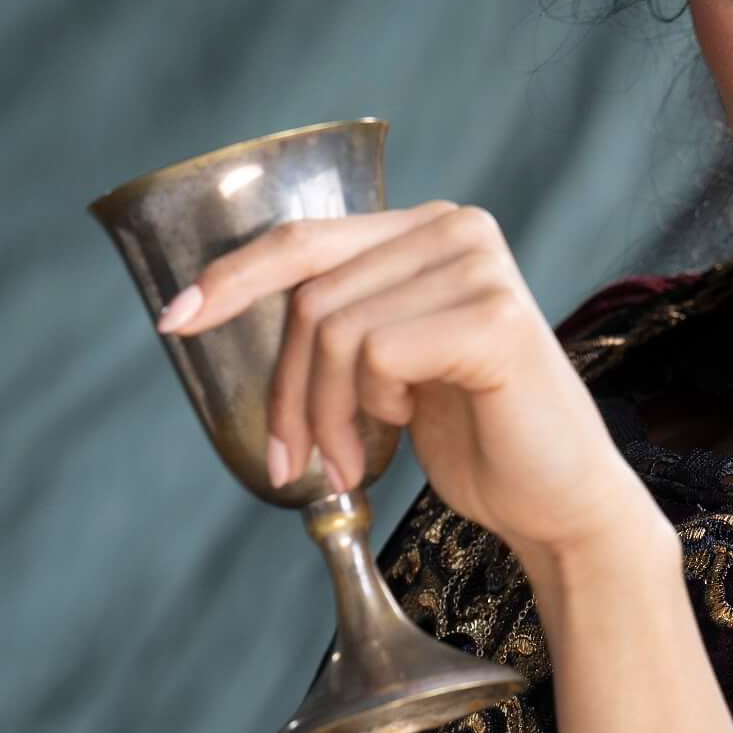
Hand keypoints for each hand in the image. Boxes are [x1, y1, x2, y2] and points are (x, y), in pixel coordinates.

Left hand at [155, 202, 657, 564]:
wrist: (558, 504)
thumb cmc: (475, 439)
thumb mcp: (388, 368)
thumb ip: (335, 320)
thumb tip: (213, 304)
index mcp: (428, 231)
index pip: (304, 240)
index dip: (232, 277)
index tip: (174, 321)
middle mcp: (456, 228)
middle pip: (311, 295)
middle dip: (286, 391)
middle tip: (295, 462)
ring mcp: (479, 266)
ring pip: (335, 329)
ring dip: (324, 414)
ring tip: (354, 460)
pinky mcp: (493, 317)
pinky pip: (376, 354)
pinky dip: (372, 409)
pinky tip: (404, 431)